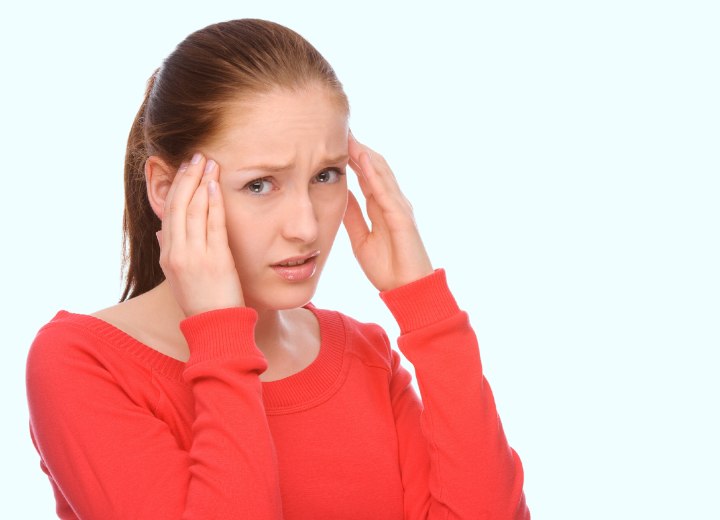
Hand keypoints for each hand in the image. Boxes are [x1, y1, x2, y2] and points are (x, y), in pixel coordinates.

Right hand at [156, 153, 243, 316]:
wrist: (215, 327)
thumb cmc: (203, 303)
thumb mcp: (180, 278)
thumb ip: (172, 253)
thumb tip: (162, 232)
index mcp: (168, 256)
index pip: (169, 214)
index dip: (175, 189)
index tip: (184, 169)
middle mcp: (176, 253)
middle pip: (177, 206)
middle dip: (186, 178)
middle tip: (195, 156)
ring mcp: (194, 256)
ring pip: (193, 210)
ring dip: (200, 183)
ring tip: (207, 162)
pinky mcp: (214, 259)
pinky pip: (212, 224)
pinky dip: (212, 202)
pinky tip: (214, 185)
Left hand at [343, 132, 433, 291]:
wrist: (406, 290)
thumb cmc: (388, 268)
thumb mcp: (360, 239)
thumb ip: (352, 217)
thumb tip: (340, 197)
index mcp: (382, 207)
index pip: (365, 175)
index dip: (351, 158)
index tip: (333, 142)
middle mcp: (393, 202)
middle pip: (374, 167)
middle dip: (357, 148)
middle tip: (339, 129)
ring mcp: (399, 207)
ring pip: (381, 172)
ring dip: (364, 153)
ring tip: (348, 135)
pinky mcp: (402, 217)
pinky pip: (386, 190)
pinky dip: (374, 173)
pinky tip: (363, 159)